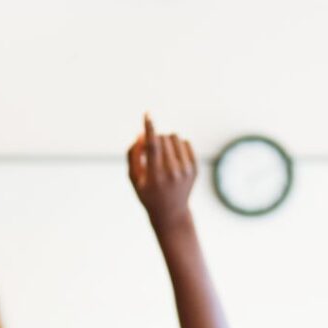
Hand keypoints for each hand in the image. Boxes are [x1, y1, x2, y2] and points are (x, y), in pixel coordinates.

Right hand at [127, 115, 196, 230]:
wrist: (171, 213)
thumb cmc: (147, 193)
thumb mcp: (134, 178)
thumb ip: (133, 155)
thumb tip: (141, 134)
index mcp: (155, 177)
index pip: (153, 147)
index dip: (149, 129)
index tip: (147, 114)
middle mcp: (173, 173)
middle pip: (163, 138)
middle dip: (154, 139)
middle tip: (150, 151)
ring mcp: (186, 171)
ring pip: (175, 137)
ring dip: (166, 140)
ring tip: (161, 154)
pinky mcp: (195, 168)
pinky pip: (185, 142)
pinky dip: (177, 145)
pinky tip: (173, 157)